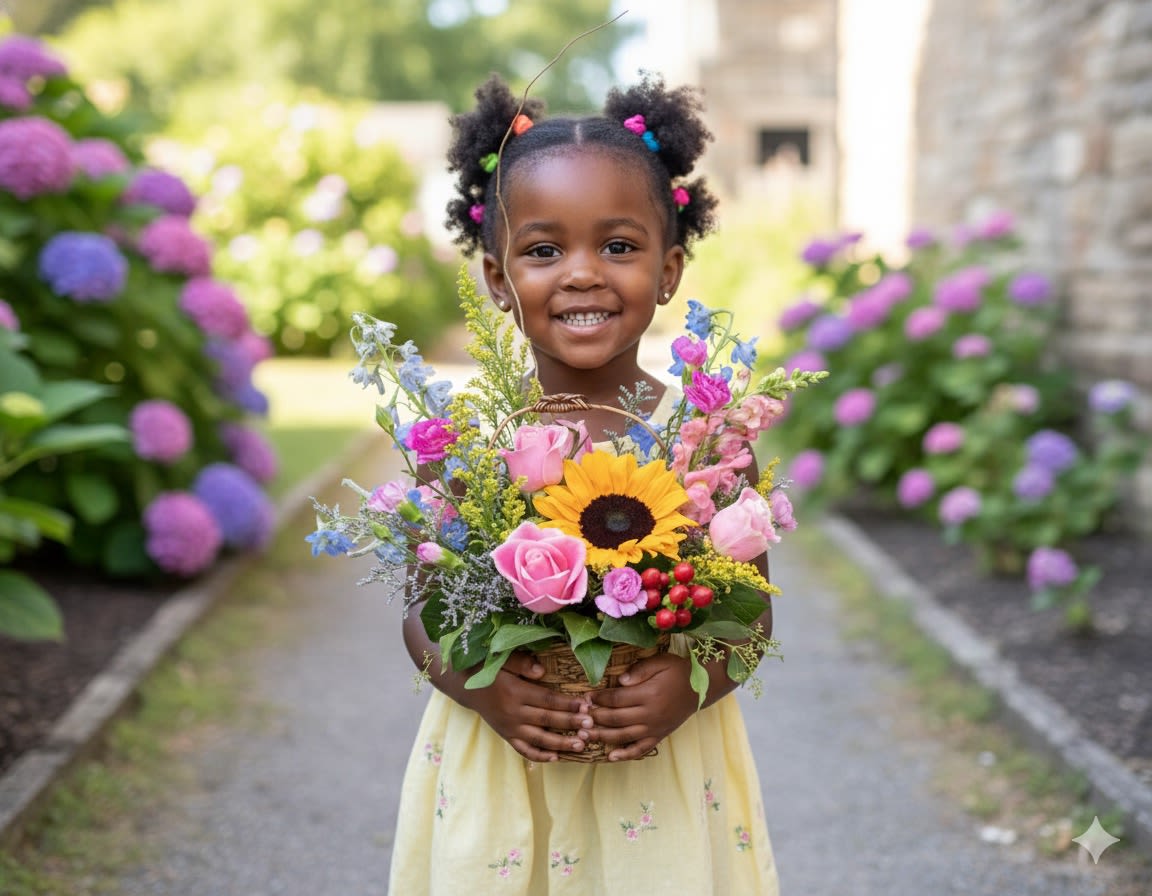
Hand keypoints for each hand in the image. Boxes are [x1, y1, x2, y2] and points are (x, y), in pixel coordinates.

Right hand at [460, 651, 594, 762]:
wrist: (463, 685)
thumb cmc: (487, 669)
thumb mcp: (501, 660)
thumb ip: (521, 663)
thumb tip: (542, 670)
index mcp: (514, 692)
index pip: (546, 699)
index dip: (566, 703)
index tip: (586, 705)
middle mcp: (512, 713)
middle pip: (546, 720)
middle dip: (570, 723)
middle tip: (591, 727)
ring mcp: (509, 727)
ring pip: (538, 739)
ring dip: (560, 744)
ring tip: (581, 745)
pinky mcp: (505, 735)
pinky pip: (523, 749)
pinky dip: (539, 755)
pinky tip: (556, 758)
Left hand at [584, 653, 698, 761]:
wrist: (701, 688)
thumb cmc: (678, 672)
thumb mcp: (660, 662)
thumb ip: (640, 670)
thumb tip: (619, 681)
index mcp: (649, 694)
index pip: (617, 698)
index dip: (599, 698)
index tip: (586, 697)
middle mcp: (650, 714)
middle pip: (616, 719)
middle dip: (595, 718)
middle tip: (579, 717)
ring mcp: (654, 728)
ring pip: (623, 736)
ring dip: (602, 737)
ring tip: (584, 736)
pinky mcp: (659, 737)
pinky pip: (641, 750)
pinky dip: (625, 755)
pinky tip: (611, 756)